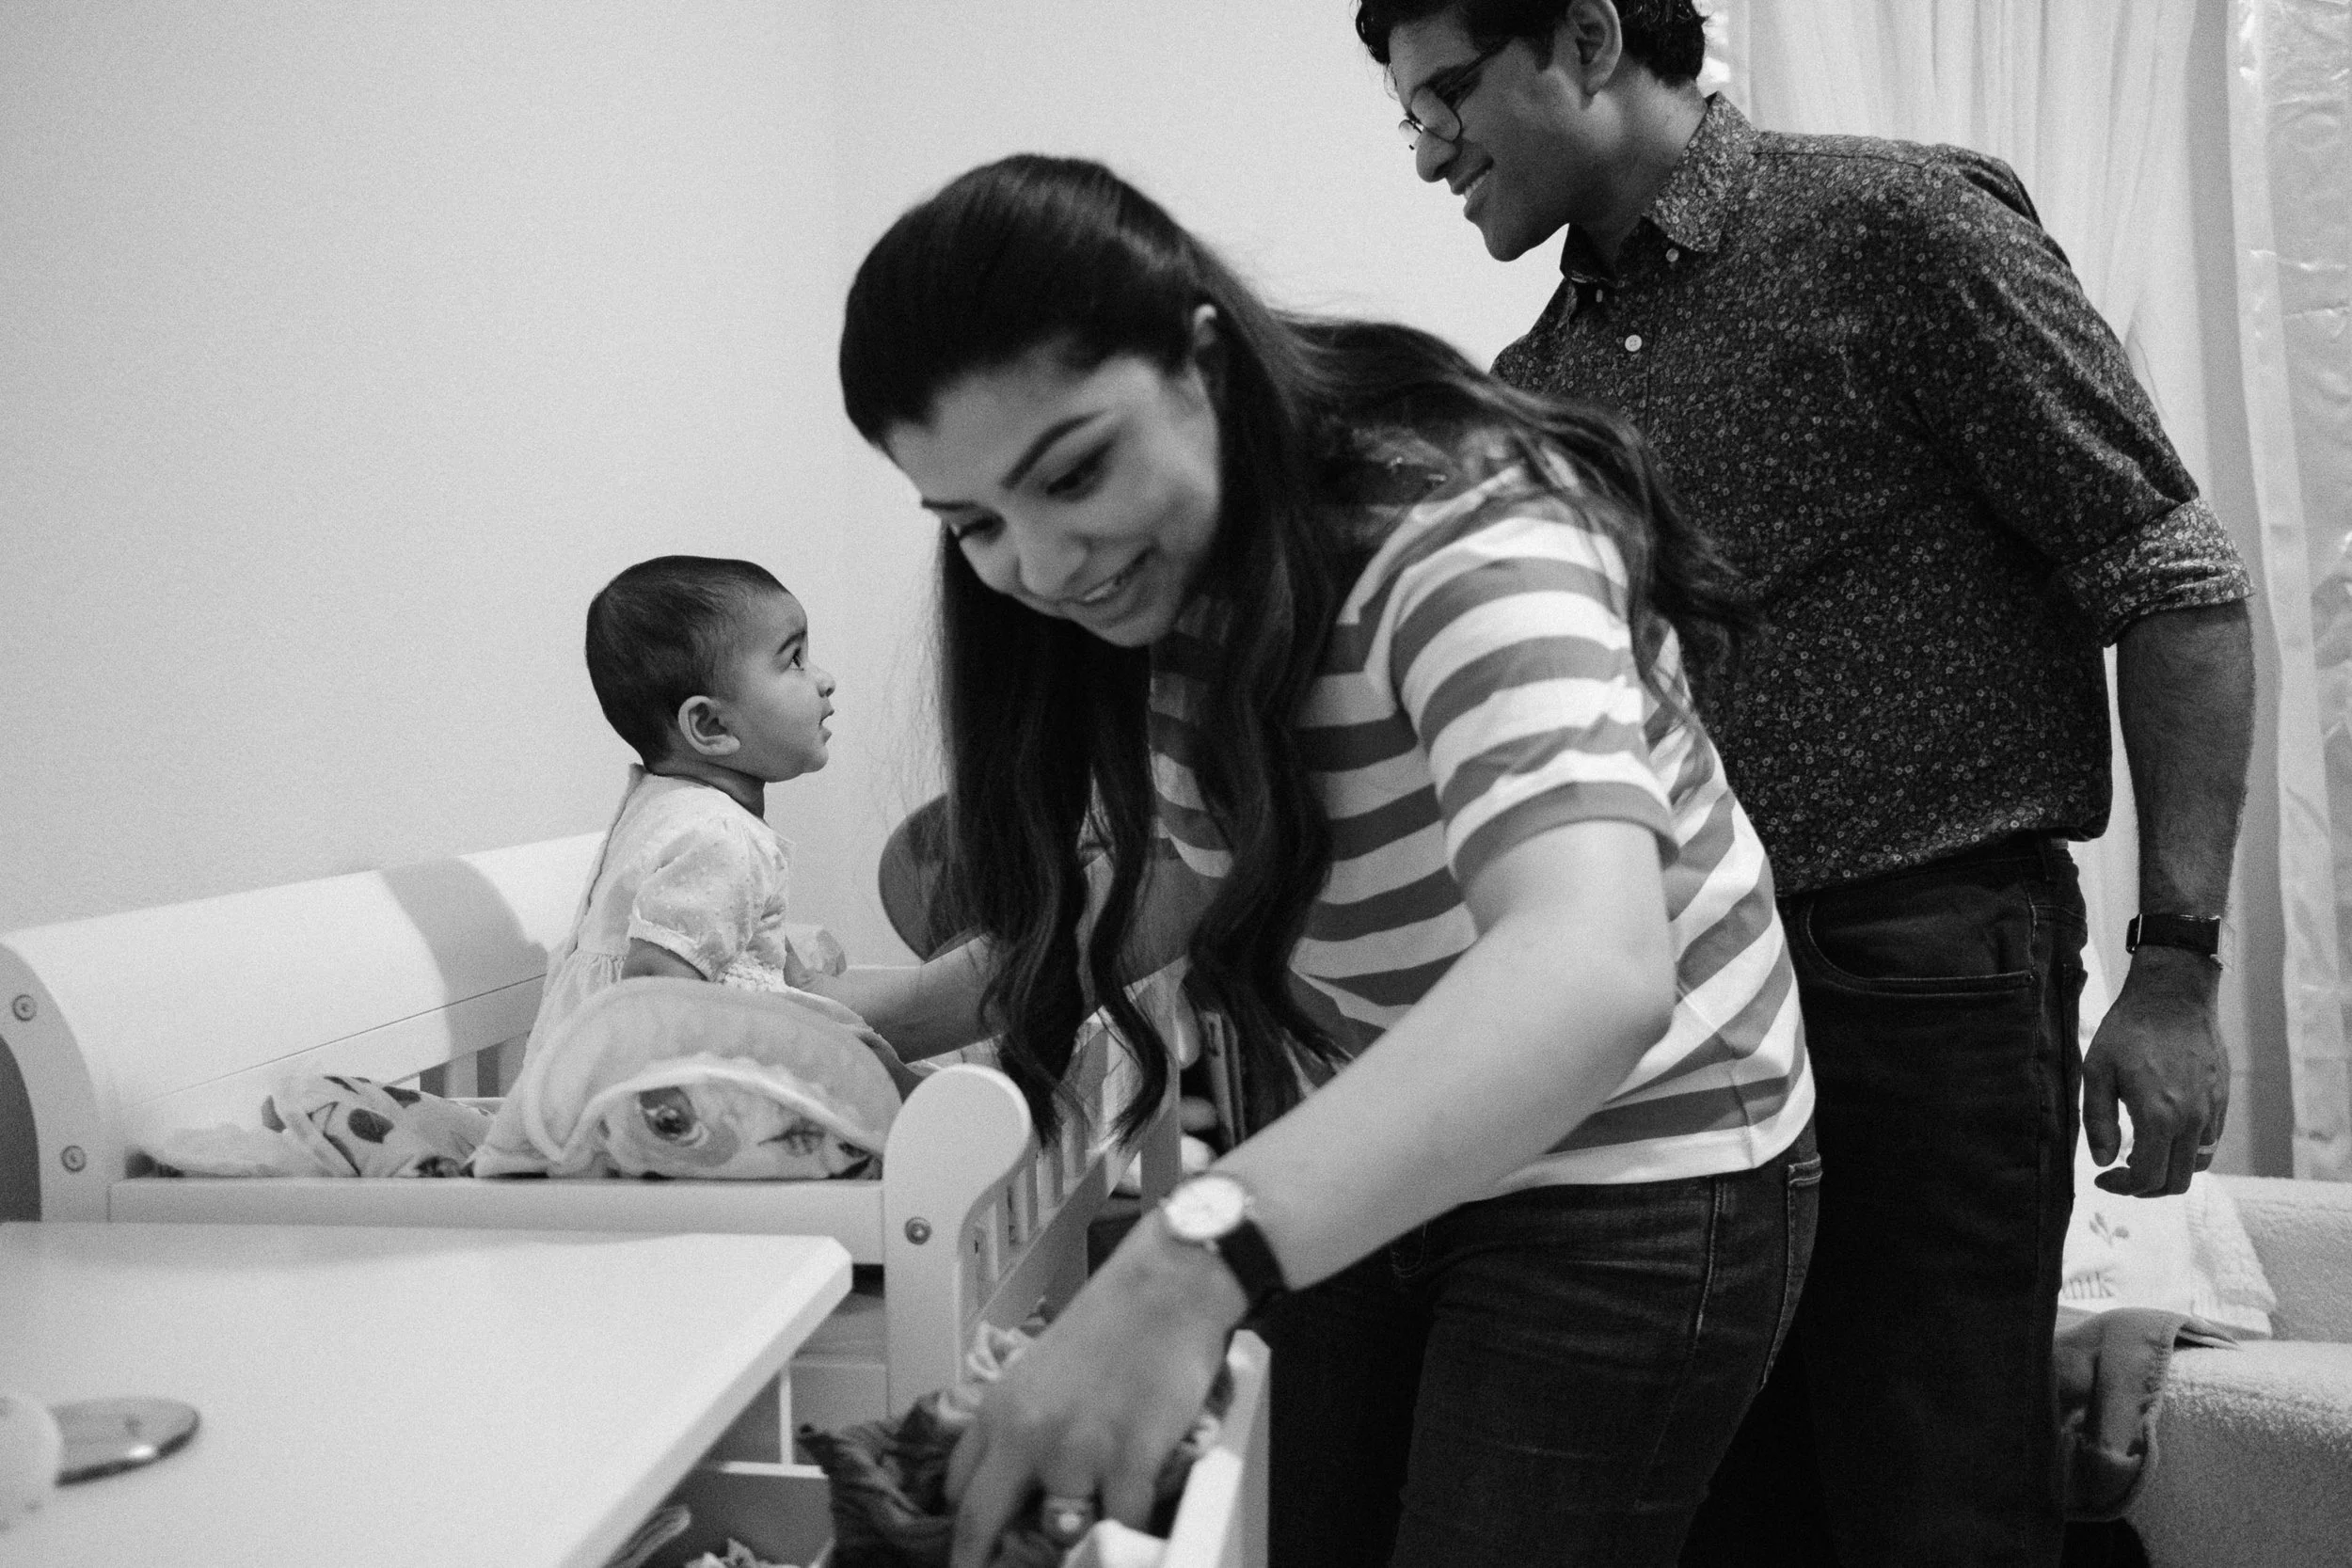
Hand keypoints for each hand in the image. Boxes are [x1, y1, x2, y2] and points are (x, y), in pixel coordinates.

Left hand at [944, 1214, 1242, 1566]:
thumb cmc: (1114, 1318)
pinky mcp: (1128, 1460)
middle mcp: (1026, 1433)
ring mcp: (1076, 1451)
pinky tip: (1136, 1520)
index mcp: (1000, 1407)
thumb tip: (1026, 1475)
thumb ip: (1025, 1423)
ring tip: (1089, 1529)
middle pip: (978, 1523)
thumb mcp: (1042, 1368)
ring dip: (1074, 1537)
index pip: (958, 1486)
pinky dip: (1130, 1529)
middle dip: (980, 1560)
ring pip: (1058, 1532)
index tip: (976, 1543)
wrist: (1167, 1287)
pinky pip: (1122, 1524)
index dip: (966, 1525)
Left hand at [2081, 947, 2228, 1195]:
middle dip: (2145, 1188)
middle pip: (2176, 1182)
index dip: (2122, 1187)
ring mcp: (2212, 1112)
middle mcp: (2192, 1121)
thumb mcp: (2097, 1072)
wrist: (2173, 997)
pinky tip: (2163, 1135)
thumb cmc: (2129, 1030)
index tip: (2102, 1179)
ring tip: (2141, 1158)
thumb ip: (2099, 1122)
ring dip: (2169, 1171)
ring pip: (2198, 1166)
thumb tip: (2103, 1161)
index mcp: (2159, 1117)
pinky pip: (2209, 1143)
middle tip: (2120, 1176)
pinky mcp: (2221, 1101)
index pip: (2147, 1177)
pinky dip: (2187, 1153)